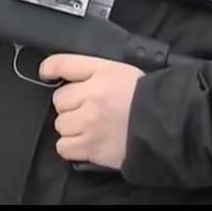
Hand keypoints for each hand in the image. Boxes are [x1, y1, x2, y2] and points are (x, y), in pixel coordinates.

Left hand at [39, 54, 143, 169]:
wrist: (166, 125)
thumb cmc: (145, 99)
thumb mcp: (121, 71)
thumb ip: (93, 70)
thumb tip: (61, 71)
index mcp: (102, 73)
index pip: (64, 64)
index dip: (50, 68)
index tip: (46, 73)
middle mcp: (93, 96)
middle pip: (59, 100)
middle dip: (70, 105)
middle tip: (87, 108)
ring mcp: (90, 123)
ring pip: (60, 124)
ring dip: (71, 127)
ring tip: (89, 127)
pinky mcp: (92, 147)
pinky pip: (64, 147)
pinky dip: (71, 146)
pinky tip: (85, 141)